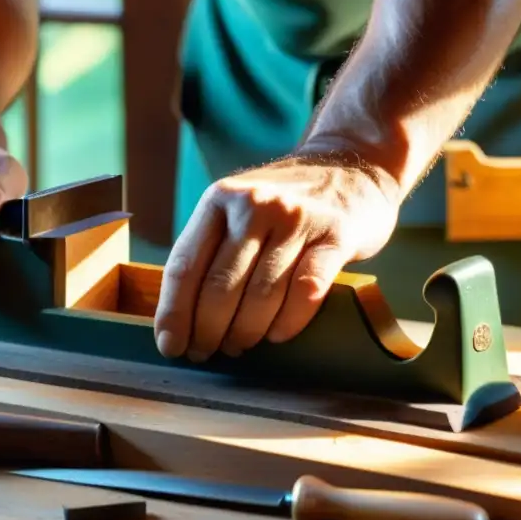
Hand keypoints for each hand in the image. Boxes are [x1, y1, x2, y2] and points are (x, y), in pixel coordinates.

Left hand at [153, 153, 399, 361]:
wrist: (351, 166)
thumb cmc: (284, 204)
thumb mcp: (238, 208)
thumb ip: (211, 248)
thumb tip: (178, 316)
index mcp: (220, 198)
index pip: (184, 265)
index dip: (174, 313)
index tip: (170, 346)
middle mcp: (255, 205)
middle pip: (220, 285)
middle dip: (207, 331)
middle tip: (205, 353)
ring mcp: (297, 219)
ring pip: (261, 295)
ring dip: (245, 333)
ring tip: (237, 347)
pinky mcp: (336, 235)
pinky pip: (306, 291)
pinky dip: (288, 322)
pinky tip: (277, 335)